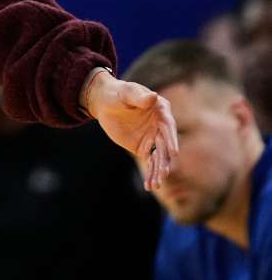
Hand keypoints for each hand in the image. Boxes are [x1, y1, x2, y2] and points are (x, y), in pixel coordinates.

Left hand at [83, 70, 178, 190]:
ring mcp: (154, 138)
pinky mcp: (144, 147)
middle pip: (165, 145)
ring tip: (155, 185)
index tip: (173, 153)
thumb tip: (153, 97)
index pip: (169, 127)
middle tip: (164, 173)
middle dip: (165, 160)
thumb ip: (139, 97)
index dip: (171, 139)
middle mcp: (161, 126)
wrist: (105, 102)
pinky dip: (151, 173)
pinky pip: (150, 162)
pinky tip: (150, 186)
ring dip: (158, 171)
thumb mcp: (127, 92)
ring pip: (159, 157)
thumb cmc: (117, 93)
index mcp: (161, 111)